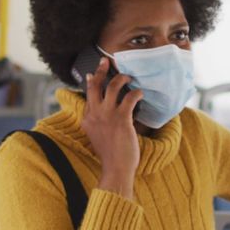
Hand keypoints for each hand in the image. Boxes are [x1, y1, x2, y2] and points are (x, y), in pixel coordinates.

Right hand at [82, 57, 142, 199]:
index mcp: (87, 119)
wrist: (115, 169)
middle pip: (95, 86)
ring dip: (121, 79)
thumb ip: (98, 124)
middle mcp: (95, 115)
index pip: (87, 96)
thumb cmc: (110, 156)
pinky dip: (137, 93)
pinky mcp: (121, 119)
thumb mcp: (97, 137)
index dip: (91, 82)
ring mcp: (107, 116)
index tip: (93, 74)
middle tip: (106, 61)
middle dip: (100, 71)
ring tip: (128, 77)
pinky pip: (130, 98)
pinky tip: (141, 93)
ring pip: (112, 87)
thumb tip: (105, 115)